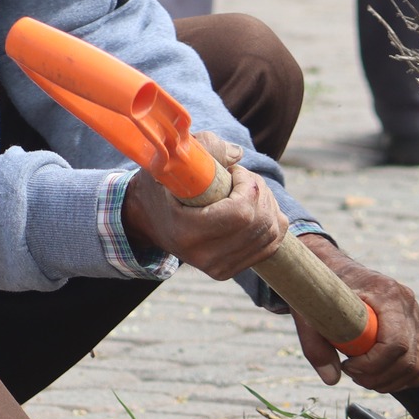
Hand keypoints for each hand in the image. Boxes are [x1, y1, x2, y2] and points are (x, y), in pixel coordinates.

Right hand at [119, 131, 288, 279]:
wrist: (145, 221)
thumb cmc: (159, 187)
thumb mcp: (171, 162)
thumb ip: (205, 149)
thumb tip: (238, 155)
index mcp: (187, 233)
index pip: (241, 214)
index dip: (248, 186)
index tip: (234, 171)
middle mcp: (206, 257)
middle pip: (259, 222)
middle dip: (259, 191)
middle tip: (241, 177)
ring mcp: (220, 267)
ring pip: (270, 232)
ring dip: (267, 203)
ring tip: (246, 190)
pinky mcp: (231, 269)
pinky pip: (271, 244)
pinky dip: (272, 220)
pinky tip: (255, 206)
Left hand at [290, 236, 418, 392]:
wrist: (333, 269)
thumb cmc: (321, 287)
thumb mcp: (310, 312)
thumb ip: (316, 346)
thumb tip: (331, 379)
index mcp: (388, 294)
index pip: (395, 343)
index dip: (372, 364)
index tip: (347, 366)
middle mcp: (408, 305)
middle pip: (408, 359)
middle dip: (378, 377)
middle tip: (351, 373)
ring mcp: (416, 317)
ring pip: (418, 366)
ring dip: (389, 381)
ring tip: (362, 375)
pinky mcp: (417, 329)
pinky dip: (402, 377)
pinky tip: (378, 375)